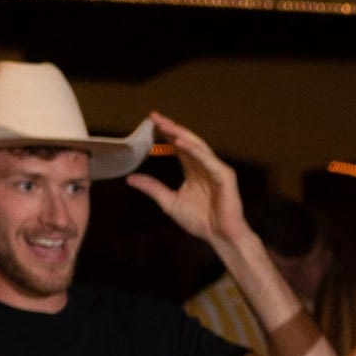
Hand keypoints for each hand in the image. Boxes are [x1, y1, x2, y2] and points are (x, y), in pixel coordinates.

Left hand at [121, 115, 247, 248]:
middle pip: (186, 141)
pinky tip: (180, 142)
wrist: (221, 238)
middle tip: (154, 117)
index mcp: (193, 170)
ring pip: (197, 146)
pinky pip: (208, 160)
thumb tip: (130, 179)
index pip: (178, 146)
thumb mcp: (169, 202)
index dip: (164, 134)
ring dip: (180, 134)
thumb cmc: (201, 222)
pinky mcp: (225, 176)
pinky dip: (195, 150)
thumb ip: (153, 188)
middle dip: (171, 128)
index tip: (149, 123)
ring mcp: (216, 169)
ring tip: (164, 125)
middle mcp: (205, 165)